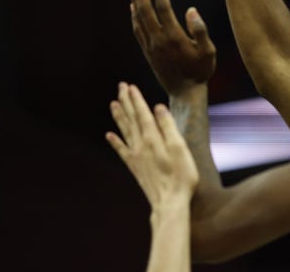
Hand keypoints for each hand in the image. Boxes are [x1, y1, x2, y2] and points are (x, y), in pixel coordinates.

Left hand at [107, 83, 198, 209]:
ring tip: (113, 103)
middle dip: (126, 102)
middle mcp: (140, 145)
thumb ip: (168, 127)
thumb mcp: (180, 148)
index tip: (130, 86)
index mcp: (152, 138)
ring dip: (119, 116)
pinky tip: (109, 135)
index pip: (142, 113)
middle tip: (121, 87)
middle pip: (131, 119)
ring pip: (125, 131)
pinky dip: (115, 142)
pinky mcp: (135, 168)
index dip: (136, 99)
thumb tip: (158, 107)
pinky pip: (121, 150)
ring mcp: (136, 157)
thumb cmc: (181, 176)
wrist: (169, 203)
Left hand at [127, 0, 216, 92]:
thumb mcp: (209, 52)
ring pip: (139, 18)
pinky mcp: (148, 52)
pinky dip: (134, 16)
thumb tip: (190, 9)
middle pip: (145, 10)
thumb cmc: (201, 71)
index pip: (163, 8)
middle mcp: (158, 40)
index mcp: (174, 37)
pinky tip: (133, 7)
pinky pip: (137, 30)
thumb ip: (200, 30)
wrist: (185, 93)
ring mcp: (151, 46)